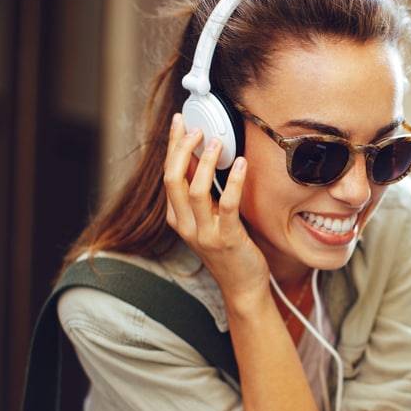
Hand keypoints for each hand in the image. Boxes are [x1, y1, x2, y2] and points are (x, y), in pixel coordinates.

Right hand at [163, 114, 268, 298]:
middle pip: (173, 180)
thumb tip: (200, 158)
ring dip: (206, 162)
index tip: (180, 124)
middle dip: (181, 149)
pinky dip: (233, 182)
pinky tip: (242, 164)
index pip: (168, 176)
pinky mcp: (227, 239)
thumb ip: (202, 192)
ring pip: (195, 191)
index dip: (173, 147)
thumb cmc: (229, 251)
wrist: (242, 286)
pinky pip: (227, 205)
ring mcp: (204, 234)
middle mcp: (186, 226)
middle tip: (197, 129)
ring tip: (218, 142)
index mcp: (177, 218)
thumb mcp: (209, 218)